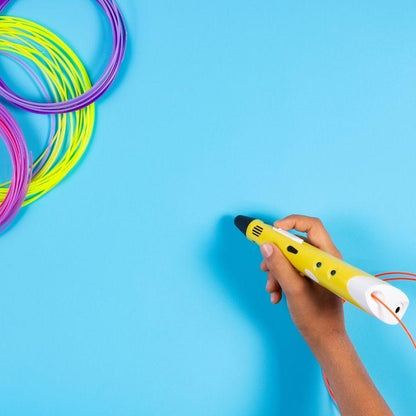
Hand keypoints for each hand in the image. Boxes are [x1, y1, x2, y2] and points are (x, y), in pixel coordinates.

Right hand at [260, 215, 344, 346]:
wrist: (324, 340)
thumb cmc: (316, 317)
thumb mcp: (294, 290)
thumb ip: (279, 266)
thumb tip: (266, 245)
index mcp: (327, 257)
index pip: (311, 226)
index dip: (291, 222)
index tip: (272, 231)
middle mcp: (323, 259)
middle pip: (295, 243)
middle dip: (277, 254)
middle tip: (265, 266)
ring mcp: (315, 268)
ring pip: (289, 257)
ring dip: (276, 270)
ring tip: (271, 288)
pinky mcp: (309, 277)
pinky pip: (290, 269)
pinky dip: (280, 279)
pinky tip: (276, 295)